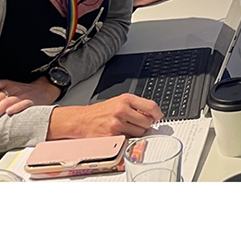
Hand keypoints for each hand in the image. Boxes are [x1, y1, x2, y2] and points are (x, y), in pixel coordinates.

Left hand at [0, 77, 59, 128]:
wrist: (45, 89)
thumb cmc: (21, 93)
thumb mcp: (8, 90)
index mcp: (5, 84)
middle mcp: (12, 89)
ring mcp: (22, 95)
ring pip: (5, 103)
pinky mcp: (32, 102)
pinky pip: (24, 104)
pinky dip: (17, 108)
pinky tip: (9, 114)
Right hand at [47, 94, 163, 138]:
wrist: (82, 120)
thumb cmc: (101, 111)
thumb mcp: (119, 101)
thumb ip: (136, 105)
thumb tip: (154, 114)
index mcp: (126, 99)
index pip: (151, 106)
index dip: (157, 113)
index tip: (158, 117)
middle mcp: (122, 110)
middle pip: (147, 121)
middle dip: (145, 125)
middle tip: (138, 124)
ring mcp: (117, 124)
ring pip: (140, 132)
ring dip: (137, 133)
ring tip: (126, 128)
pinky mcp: (113, 136)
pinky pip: (129, 140)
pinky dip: (128, 139)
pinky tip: (121, 134)